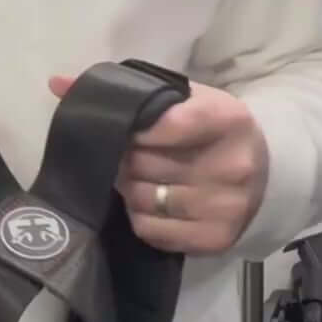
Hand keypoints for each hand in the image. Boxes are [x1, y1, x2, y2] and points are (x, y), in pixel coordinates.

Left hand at [49, 76, 268, 255]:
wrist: (265, 174)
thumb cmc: (212, 130)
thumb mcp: (185, 100)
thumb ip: (130, 92)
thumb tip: (57, 83)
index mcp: (227, 119)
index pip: (164, 124)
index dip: (132, 128)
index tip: (124, 128)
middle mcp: (231, 165)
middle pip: (144, 162)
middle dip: (123, 157)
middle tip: (124, 155)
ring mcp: (225, 205)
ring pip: (142, 197)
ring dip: (127, 187)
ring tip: (135, 177)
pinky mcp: (216, 238)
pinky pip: (150, 229)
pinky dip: (139, 216)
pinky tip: (148, 203)